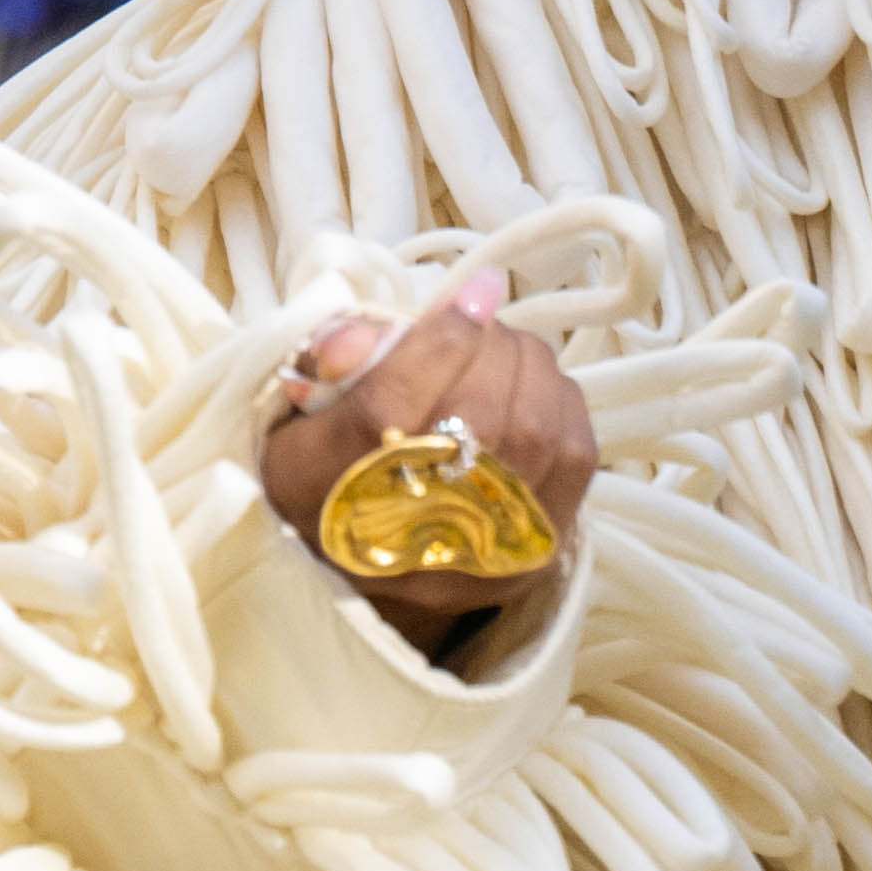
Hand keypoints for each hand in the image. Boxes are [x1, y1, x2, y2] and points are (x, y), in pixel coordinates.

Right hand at [258, 271, 599, 649]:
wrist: (362, 580)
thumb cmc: (325, 478)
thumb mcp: (298, 416)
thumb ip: (338, 358)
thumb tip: (401, 319)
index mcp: (319, 493)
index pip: (390, 410)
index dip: (440, 339)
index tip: (472, 290)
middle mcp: (402, 538)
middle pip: (478, 421)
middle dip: (493, 347)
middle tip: (482, 326)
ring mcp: (475, 557)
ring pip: (537, 433)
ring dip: (532, 369)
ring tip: (505, 355)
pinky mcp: (531, 558)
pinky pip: (574, 457)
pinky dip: (562, 403)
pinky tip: (533, 392)